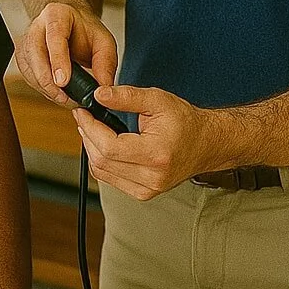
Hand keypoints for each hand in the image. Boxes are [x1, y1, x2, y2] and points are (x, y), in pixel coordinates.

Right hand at [15, 2, 118, 108]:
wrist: (70, 24)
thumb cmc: (85, 31)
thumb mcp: (104, 41)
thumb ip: (106, 62)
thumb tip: (102, 87)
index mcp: (57, 14)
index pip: (54, 37)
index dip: (57, 60)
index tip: (63, 81)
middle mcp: (37, 26)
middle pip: (35, 54)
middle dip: (48, 81)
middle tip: (66, 99)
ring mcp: (26, 41)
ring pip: (29, 69)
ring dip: (46, 88)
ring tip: (66, 99)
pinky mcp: (22, 57)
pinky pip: (28, 77)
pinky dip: (42, 89)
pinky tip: (57, 93)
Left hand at [75, 84, 219, 199]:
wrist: (206, 143)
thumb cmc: (185, 122)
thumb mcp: (157, 100)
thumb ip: (126, 96)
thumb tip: (99, 95)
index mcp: (156, 154)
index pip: (109, 147)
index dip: (90, 128)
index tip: (82, 112)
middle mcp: (152, 177)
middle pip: (102, 161)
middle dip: (87, 136)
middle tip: (85, 117)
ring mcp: (147, 189)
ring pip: (102, 172)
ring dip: (92, 149)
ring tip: (93, 128)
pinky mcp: (143, 193)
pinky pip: (110, 179)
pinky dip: (102, 161)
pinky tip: (104, 145)